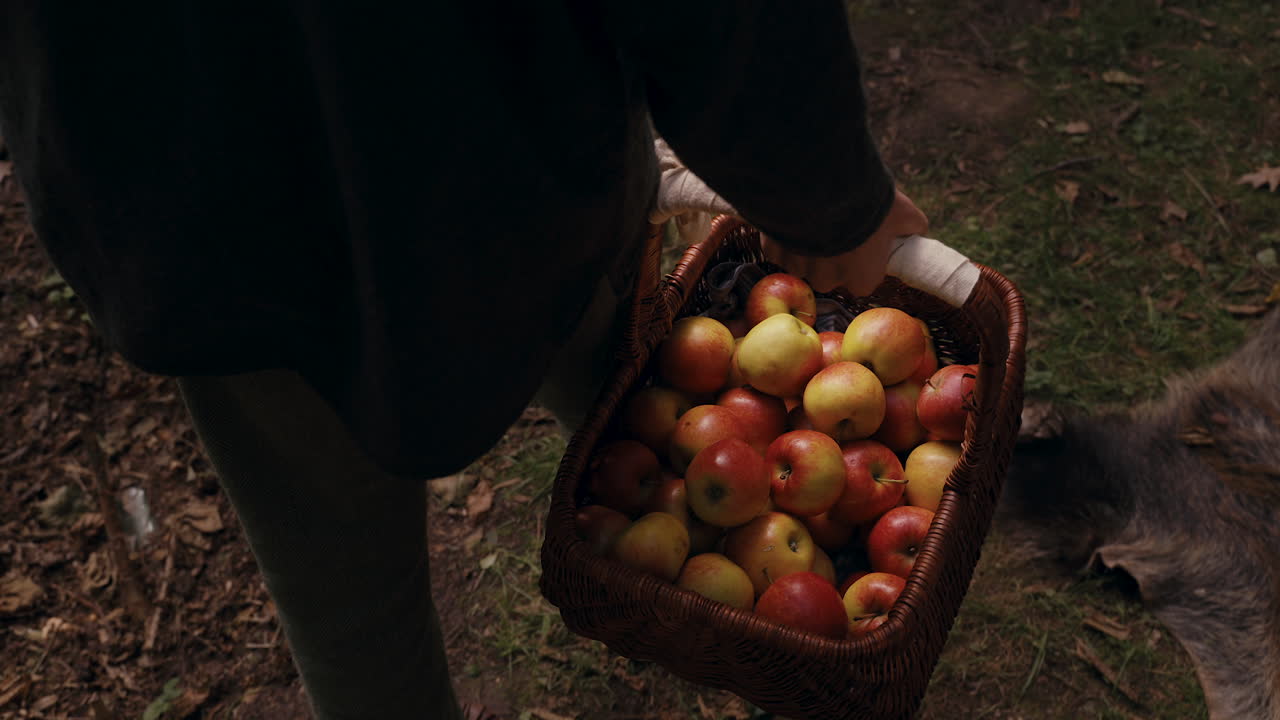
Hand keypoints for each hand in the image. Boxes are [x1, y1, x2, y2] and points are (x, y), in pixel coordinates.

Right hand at [762, 189, 927, 296]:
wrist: (820, 186)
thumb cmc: (867, 204)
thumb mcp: (901, 210)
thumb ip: (912, 224)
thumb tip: (918, 229)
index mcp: (862, 279)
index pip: (862, 280)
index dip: (861, 263)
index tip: (861, 244)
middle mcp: (829, 281)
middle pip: (829, 275)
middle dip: (830, 256)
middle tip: (834, 226)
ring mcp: (799, 268)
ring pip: (802, 263)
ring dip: (805, 246)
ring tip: (812, 217)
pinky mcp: (774, 253)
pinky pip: (779, 249)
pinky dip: (783, 236)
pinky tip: (792, 216)